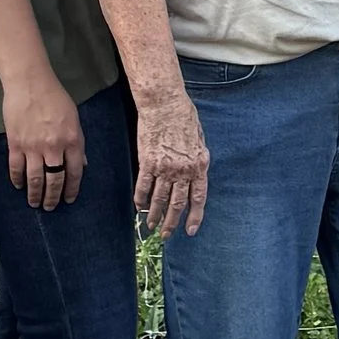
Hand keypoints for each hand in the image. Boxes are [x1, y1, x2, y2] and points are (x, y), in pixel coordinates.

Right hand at [2, 69, 85, 211]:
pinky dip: (17, 179)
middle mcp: (54, 147)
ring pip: (35, 179)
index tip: (69, 199)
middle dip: (53, 197)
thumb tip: (82, 164)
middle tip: (51, 207)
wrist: (30, 83)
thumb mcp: (74, 118)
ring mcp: (33, 147)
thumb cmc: (55, 97)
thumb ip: (78, 142)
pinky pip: (16, 168)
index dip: (72, 189)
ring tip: (35, 203)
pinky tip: (18, 186)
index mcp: (72, 140)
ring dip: (35, 194)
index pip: (75, 172)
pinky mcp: (16, 143)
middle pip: (54, 180)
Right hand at [133, 93, 209, 237]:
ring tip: (151, 226)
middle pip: (177, 204)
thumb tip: (196, 175)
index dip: (194, 217)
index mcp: (199, 165)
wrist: (164, 103)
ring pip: (159, 199)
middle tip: (167, 235)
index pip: (198, 198)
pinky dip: (141, 199)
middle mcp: (183, 170)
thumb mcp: (199, 140)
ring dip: (155, 215)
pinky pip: (143, 187)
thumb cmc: (184, 116)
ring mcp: (164, 167)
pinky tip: (139, 207)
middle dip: (172, 223)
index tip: (189, 230)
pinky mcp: (147, 162)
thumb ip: (197, 160)